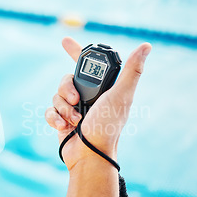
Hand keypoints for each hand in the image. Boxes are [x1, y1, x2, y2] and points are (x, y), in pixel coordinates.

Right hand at [46, 38, 151, 169]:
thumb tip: (146, 46)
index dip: (76, 51)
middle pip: (67, 79)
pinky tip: (62, 127)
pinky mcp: (62, 120)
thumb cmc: (107, 126)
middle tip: (77, 100)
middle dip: (67, 89)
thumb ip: (131, 70)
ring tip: (75, 120)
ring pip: (57, 95)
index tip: (64, 41)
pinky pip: (49, 110)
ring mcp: (74, 109)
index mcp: (103, 89)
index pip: (88, 65)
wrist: (89, 155)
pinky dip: (54, 118)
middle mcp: (88, 97)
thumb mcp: (120, 95)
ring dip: (64, 108)